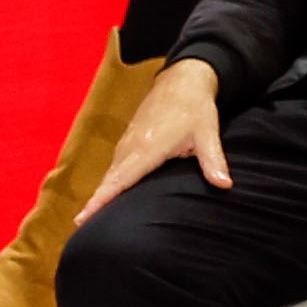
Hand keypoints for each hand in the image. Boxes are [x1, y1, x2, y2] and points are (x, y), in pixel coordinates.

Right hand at [82, 59, 231, 215]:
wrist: (183, 79)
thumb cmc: (195, 107)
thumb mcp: (207, 133)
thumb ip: (214, 161)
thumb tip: (225, 185)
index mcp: (147, 148)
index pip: (119, 181)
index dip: (101, 200)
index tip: (83, 218)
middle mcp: (131, 146)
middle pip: (108, 181)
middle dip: (94, 204)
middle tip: (80, 227)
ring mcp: (128, 142)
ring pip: (110, 174)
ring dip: (100, 193)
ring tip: (89, 217)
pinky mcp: (129, 139)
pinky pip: (115, 166)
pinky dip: (108, 182)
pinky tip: (108, 194)